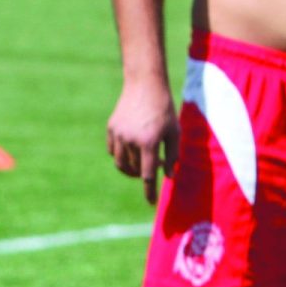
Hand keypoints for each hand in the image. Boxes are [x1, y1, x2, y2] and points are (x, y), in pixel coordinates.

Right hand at [107, 76, 178, 203]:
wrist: (145, 84)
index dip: (149, 191)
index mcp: (149, 142)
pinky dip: (121, 156)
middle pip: (135, 169)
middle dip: (144, 172)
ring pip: (120, 163)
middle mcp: (130, 140)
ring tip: (140, 163)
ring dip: (130, 168)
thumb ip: (172, 155)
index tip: (151, 203)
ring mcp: (118, 135)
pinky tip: (130, 150)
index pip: (148, 174)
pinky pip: (113, 151)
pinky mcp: (111, 129)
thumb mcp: (174, 131)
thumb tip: (168, 176)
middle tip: (155, 164)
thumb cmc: (164, 108)